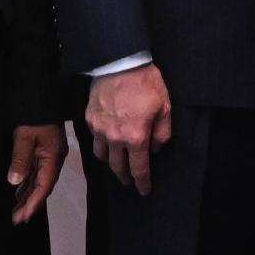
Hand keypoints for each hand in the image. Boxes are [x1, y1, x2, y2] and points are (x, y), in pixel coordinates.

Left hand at [6, 123, 66, 222]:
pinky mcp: (44, 152)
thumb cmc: (33, 117)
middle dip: (30, 204)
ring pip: (39, 181)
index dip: (33, 203)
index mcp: (52, 158)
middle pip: (43, 187)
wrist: (41, 97)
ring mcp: (49, 156)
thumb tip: (14, 182)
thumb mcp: (24, 137)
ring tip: (16, 210)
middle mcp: (53, 160)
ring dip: (28, 196)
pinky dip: (28, 184)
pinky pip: (36, 173)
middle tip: (17, 220)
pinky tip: (19, 190)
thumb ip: (20, 159)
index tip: (22, 217)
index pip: (44, 186)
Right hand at [87, 64, 172, 195]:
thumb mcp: (164, 108)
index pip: (138, 168)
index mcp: (135, 138)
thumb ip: (162, 133)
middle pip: (117, 166)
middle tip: (130, 182)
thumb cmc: (145, 84)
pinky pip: (93, 140)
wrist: (119, 64)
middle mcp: (114, 139)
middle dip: (125, 177)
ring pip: (101, 156)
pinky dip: (100, 147)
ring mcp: (98, 130)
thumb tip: (155, 148)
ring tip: (116, 165)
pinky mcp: (89, 119)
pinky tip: (105, 145)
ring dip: (110, 164)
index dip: (142, 182)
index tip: (144, 190)